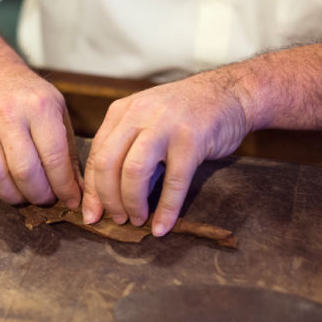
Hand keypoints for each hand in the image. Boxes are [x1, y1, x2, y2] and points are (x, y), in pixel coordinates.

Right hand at [0, 62, 81, 207]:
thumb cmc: (31, 98)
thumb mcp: (58, 113)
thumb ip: (69, 153)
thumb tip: (78, 192)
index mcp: (38, 107)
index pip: (53, 156)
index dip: (65, 186)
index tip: (72, 200)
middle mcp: (8, 115)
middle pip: (24, 171)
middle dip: (41, 195)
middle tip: (48, 199)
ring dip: (15, 197)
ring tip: (28, 196)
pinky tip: (6, 189)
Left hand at [82, 71, 251, 235]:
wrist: (229, 94)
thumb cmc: (184, 115)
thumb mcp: (146, 120)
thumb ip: (126, 148)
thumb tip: (106, 196)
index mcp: (121, 112)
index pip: (95, 155)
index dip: (91, 191)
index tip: (91, 215)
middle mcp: (138, 115)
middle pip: (107, 163)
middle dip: (108, 199)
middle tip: (116, 220)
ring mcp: (165, 126)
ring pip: (133, 172)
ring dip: (132, 203)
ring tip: (137, 220)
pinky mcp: (192, 140)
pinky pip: (173, 182)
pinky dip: (166, 210)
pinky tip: (163, 227)